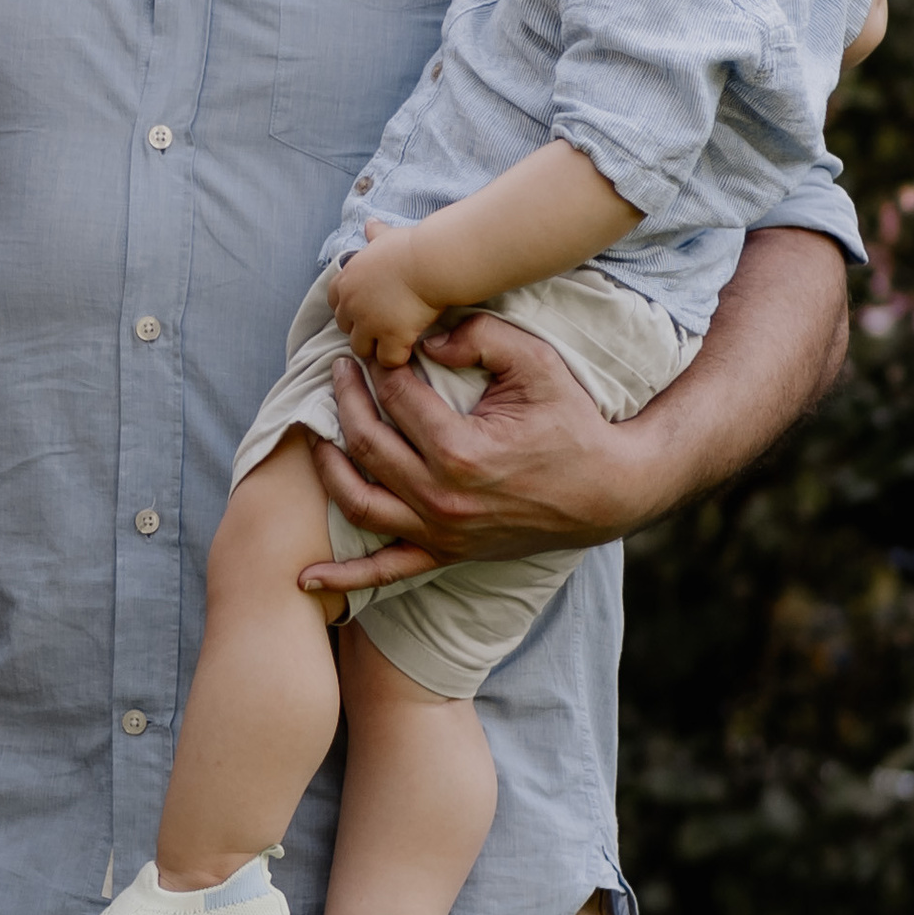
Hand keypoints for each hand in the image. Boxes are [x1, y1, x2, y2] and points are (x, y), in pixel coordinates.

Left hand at [298, 314, 637, 592]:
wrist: (608, 492)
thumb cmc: (573, 422)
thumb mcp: (536, 363)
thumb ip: (479, 336)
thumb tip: (425, 340)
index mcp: (460, 451)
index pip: (396, 397)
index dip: (381, 365)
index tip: (378, 345)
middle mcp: (442, 498)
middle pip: (366, 443)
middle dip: (345, 399)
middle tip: (339, 370)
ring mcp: (441, 532)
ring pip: (359, 501)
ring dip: (327, 465)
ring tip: (317, 432)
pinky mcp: (446, 553)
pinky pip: (385, 570)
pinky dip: (344, 576)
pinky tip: (305, 578)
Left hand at [328, 224, 444, 367]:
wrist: (431, 262)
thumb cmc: (412, 247)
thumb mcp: (387, 238)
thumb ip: (375, 235)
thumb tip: (370, 223)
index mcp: (347, 279)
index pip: (334, 301)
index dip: (350, 307)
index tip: (367, 308)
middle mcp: (352, 303)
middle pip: (345, 327)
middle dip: (361, 329)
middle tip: (384, 327)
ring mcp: (369, 323)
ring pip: (361, 349)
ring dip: (376, 348)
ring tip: (395, 342)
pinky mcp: (390, 338)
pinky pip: (386, 360)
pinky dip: (397, 358)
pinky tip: (410, 348)